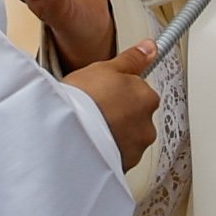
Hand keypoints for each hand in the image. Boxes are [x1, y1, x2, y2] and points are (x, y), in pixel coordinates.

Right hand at [64, 39, 162, 170]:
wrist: (65, 134)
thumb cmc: (84, 100)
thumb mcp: (106, 68)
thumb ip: (132, 59)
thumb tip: (150, 48)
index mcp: (147, 99)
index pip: (141, 92)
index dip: (120, 91)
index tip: (106, 92)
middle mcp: (147, 126)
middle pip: (136, 117)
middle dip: (119, 114)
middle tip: (95, 108)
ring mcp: (135, 149)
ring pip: (126, 138)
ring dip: (113, 134)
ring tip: (89, 127)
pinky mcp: (121, 166)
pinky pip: (115, 156)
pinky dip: (106, 151)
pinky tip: (90, 143)